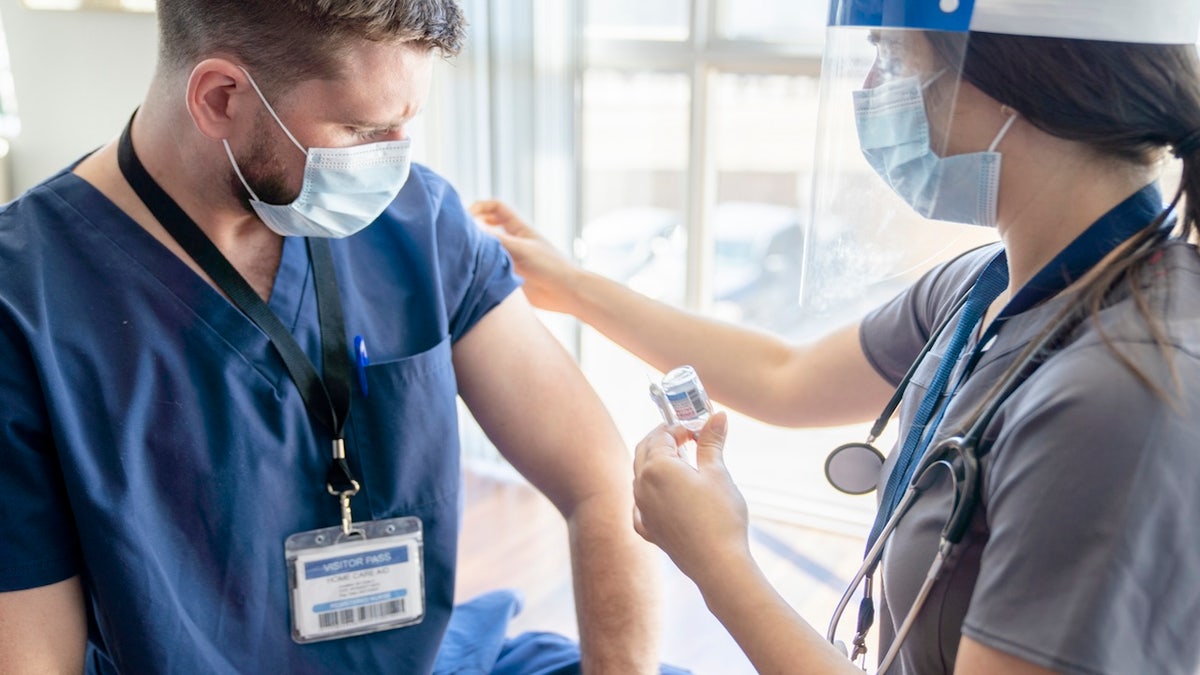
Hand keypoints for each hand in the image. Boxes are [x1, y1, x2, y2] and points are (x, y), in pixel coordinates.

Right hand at [469, 199, 581, 313]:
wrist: (565, 293)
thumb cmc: (550, 267)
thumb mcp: (522, 249)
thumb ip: (498, 240)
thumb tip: (472, 229)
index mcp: (519, 228)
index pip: (496, 208)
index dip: (480, 207)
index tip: (466, 217)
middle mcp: (513, 241)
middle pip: (488, 226)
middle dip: (474, 227)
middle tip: (460, 236)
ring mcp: (511, 258)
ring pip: (487, 248)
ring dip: (476, 250)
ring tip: (463, 255)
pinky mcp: (509, 276)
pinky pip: (490, 268)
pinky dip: (480, 268)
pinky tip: (472, 273)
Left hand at [632, 412, 751, 581]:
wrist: (718, 565)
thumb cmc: (720, 516)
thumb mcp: (718, 473)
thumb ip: (712, 441)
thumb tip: (717, 415)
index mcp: (656, 467)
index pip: (661, 435)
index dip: (680, 427)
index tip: (698, 429)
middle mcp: (641, 486)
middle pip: (644, 451)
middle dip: (663, 441)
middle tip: (687, 439)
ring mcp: (641, 509)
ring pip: (640, 477)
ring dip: (656, 465)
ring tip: (683, 465)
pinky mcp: (647, 530)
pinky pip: (640, 505)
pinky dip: (651, 494)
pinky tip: (665, 496)